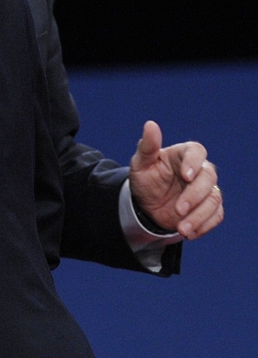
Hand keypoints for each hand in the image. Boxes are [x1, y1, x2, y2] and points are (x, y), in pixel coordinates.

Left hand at [129, 120, 222, 238]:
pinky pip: (216, 215)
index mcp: (183, 154)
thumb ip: (147, 145)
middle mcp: (198, 170)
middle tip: (178, 209)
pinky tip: (189, 233)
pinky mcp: (209, 208)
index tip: (186, 176)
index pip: (197, 151)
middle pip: (209, 177)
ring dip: (199, 216)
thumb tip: (150, 124)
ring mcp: (206, 189)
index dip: (194, 162)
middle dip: (194, 195)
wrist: (146, 205)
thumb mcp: (141, 163)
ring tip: (181, 228)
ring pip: (214, 199)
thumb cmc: (145, 179)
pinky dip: (203, 225)